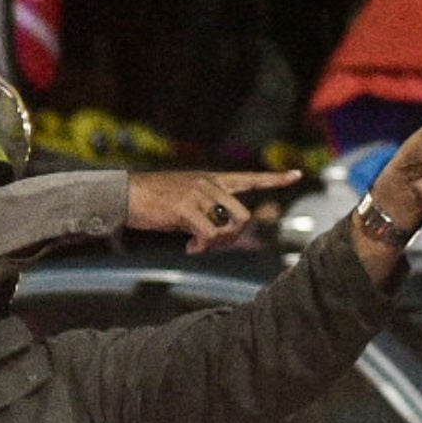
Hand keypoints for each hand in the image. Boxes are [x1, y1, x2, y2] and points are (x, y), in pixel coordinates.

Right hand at [124, 169, 302, 252]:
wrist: (124, 194)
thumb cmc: (152, 200)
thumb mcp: (184, 200)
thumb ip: (204, 211)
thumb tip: (217, 234)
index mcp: (211, 179)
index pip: (249, 178)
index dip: (275, 179)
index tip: (297, 174)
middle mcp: (209, 184)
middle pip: (243, 216)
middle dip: (233, 237)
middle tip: (213, 244)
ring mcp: (198, 194)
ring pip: (228, 227)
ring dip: (217, 243)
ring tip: (198, 245)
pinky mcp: (185, 207)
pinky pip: (207, 234)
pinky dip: (202, 247)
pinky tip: (189, 248)